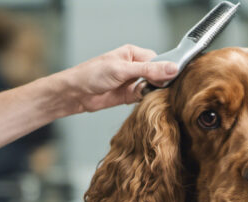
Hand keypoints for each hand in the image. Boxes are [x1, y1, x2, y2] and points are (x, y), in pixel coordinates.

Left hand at [59, 44, 177, 113]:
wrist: (75, 94)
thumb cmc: (92, 75)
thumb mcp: (122, 70)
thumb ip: (148, 70)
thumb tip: (172, 69)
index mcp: (134, 54)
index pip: (158, 60)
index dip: (164, 70)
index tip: (169, 79)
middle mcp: (135, 67)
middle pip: (157, 75)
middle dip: (159, 83)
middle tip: (157, 89)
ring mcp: (133, 82)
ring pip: (152, 87)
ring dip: (152, 93)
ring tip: (148, 96)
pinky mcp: (130, 96)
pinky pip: (145, 98)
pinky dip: (146, 101)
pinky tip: (143, 102)